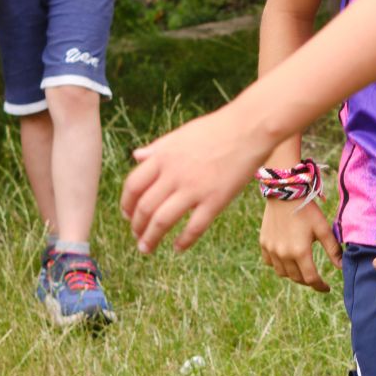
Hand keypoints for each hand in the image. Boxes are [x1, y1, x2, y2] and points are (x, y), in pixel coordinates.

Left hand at [123, 103, 279, 252]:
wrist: (249, 128)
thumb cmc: (216, 129)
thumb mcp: (180, 134)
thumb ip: (157, 148)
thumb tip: (136, 155)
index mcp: (163, 157)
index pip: (134, 186)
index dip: (126, 204)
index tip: (127, 215)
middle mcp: (174, 174)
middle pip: (145, 207)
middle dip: (136, 226)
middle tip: (136, 235)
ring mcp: (194, 188)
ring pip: (162, 221)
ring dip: (151, 238)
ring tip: (146, 248)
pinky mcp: (215, 200)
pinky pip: (194, 227)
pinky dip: (183, 241)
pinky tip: (178, 247)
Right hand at [260, 196, 340, 291]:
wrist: (285, 192)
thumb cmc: (307, 210)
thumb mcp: (323, 228)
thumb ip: (333, 249)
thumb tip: (341, 267)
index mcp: (300, 252)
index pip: (311, 279)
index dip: (320, 286)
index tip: (327, 288)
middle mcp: (283, 254)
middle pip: (297, 278)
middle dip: (308, 280)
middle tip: (316, 278)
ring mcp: (271, 250)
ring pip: (283, 273)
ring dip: (294, 275)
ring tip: (302, 269)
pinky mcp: (264, 243)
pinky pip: (270, 263)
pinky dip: (279, 265)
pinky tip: (286, 259)